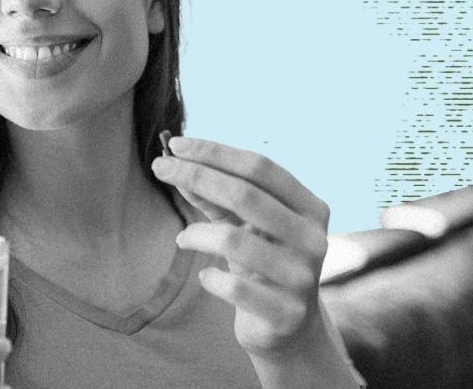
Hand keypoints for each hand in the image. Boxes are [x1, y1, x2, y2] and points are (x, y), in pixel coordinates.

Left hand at [151, 136, 329, 357]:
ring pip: (234, 241)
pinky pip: (234, 287)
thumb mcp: (242, 225)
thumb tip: (175, 163)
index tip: (176, 144)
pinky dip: (210, 278)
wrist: (289, 328)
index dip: (216, 153)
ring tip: (184, 238)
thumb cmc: (261, 262)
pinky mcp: (285, 313)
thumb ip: (214, 197)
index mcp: (310, 208)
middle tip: (159, 167)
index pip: (260, 168)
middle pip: (247, 195)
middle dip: (196, 175)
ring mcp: (302, 278)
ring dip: (196, 234)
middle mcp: (313, 239)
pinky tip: (205, 276)